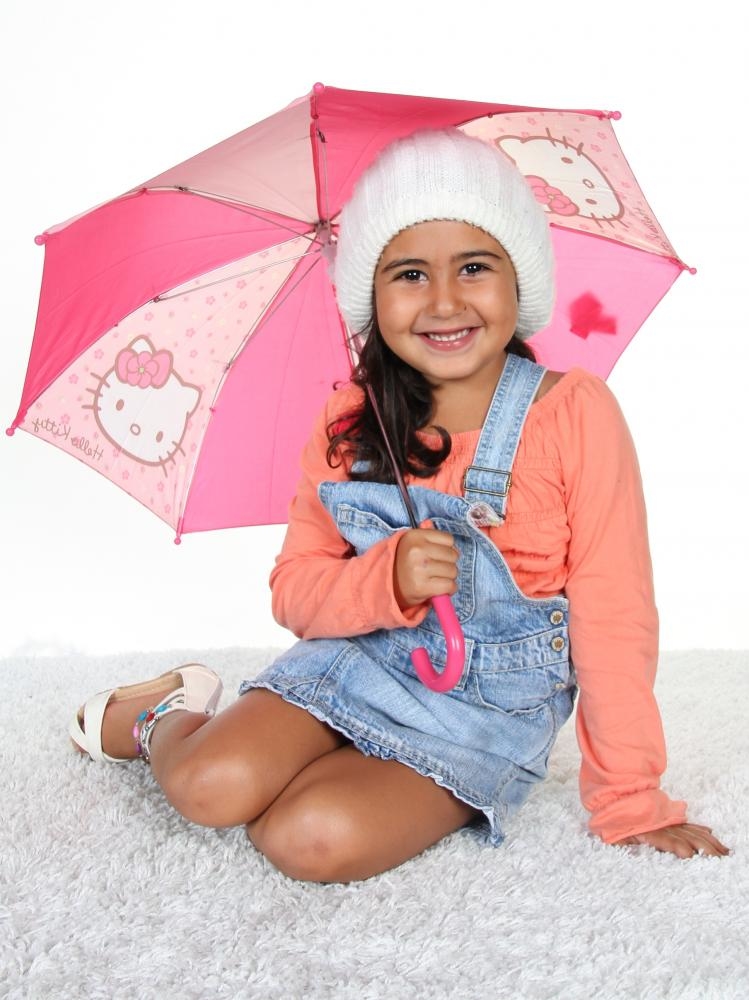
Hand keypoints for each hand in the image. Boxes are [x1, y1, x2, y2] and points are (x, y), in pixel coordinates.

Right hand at [394, 521, 458, 608]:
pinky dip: (449, 588)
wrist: (388, 586)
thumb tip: (429, 522)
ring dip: (449, 577)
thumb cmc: (404, 563)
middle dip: (449, 563)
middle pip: (453, 555)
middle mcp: (417, 550)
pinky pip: (450, 585)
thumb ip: (423, 532)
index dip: (447, 548)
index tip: (438, 555)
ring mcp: (419, 569)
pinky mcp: (421, 587)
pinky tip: (439, 587)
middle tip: (436, 568)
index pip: (449, 539)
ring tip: (435, 578)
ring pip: (453, 571)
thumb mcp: (410, 543)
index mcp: (415, 536)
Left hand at [615, 823, 729, 858]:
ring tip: (721, 851)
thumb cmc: (615, 820)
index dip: (679, 847)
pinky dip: (701, 829)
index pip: (668, 840)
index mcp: (650, 832)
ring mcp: (668, 821)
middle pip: (687, 837)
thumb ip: (624, 844)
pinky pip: (688, 824)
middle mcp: (664, 826)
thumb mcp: (615, 834)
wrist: (617, 795)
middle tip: (717, 859)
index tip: (690, 855)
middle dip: (704, 848)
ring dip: (708, 841)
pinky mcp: (670, 818)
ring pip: (692, 831)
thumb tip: (629, 853)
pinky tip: (710, 834)